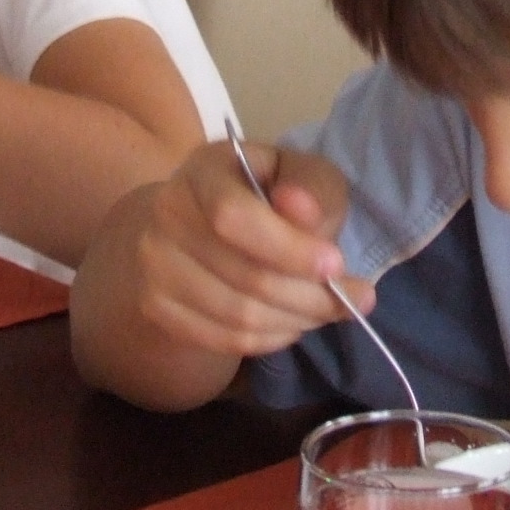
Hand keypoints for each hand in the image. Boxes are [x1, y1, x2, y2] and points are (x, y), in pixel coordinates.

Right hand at [123, 140, 370, 356]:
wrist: (202, 225)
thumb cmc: (268, 195)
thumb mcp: (303, 176)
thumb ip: (312, 188)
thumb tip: (300, 210)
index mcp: (205, 169)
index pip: (232, 217)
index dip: (287, 248)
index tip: (336, 264)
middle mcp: (167, 213)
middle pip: (244, 275)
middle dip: (310, 296)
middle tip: (354, 300)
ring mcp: (155, 265)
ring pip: (238, 315)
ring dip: (297, 320)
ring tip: (325, 310)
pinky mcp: (157, 307)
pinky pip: (225, 340)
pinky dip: (271, 339)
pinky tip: (290, 322)